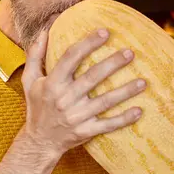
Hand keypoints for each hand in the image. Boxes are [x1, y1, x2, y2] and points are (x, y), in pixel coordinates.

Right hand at [20, 28, 145, 157]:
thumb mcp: (30, 81)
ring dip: (125, 91)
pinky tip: (139, 110)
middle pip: (92, 77)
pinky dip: (124, 119)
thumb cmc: (38, 107)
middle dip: (112, 64)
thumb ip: (35, 56)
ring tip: (143, 81)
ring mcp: (77, 116)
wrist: (40, 142)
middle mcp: (65, 99)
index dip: (88, 44)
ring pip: (105, 101)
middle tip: (130, 52)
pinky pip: (108, 125)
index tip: (104, 32)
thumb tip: (45, 31)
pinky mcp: (86, 131)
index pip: (71, 58)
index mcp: (52, 83)